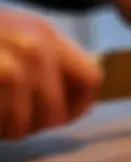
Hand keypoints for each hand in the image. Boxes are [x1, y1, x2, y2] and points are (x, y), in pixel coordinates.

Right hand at [0, 8, 101, 138]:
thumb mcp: (13, 35)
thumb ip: (47, 64)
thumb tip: (80, 105)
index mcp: (45, 33)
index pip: (91, 78)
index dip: (79, 106)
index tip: (58, 117)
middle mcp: (35, 45)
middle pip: (57, 110)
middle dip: (36, 125)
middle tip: (13, 123)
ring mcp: (11, 62)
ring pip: (27, 123)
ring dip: (9, 129)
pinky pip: (6, 122)